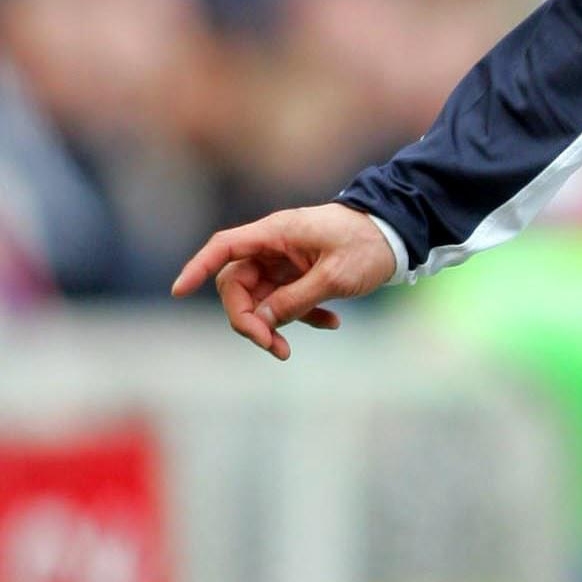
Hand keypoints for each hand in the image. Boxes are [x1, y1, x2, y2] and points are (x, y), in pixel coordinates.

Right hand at [171, 204, 397, 360]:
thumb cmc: (370, 245)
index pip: (225, 247)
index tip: (178, 290)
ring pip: (262, 298)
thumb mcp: (335, 276)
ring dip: (273, 325)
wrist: (403, 231)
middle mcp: (276, 245)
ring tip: (289, 350)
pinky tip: (331, 324)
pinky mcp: (304, 272)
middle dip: (247, 319)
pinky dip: (302, 316)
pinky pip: (287, 299)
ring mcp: (288, 259)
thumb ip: (294, 300)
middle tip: (271, 346)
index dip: (197, 267)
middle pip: (238, 284)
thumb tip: (260, 321)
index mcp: (277, 233)